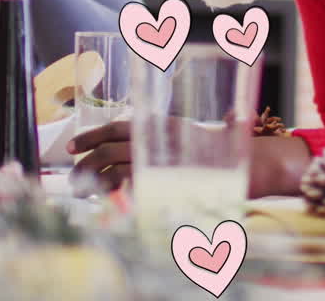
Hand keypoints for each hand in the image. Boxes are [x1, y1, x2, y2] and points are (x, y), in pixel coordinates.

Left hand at [68, 120, 313, 197]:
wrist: (252, 164)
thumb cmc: (224, 150)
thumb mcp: (200, 133)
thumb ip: (177, 132)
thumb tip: (172, 126)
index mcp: (165, 125)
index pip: (119, 125)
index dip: (92, 134)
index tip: (73, 145)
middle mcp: (161, 141)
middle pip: (111, 149)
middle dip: (86, 160)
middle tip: (72, 170)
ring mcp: (163, 163)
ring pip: (116, 171)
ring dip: (94, 181)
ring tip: (82, 187)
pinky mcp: (168, 184)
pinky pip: (133, 190)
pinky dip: (115, 195)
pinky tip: (106, 199)